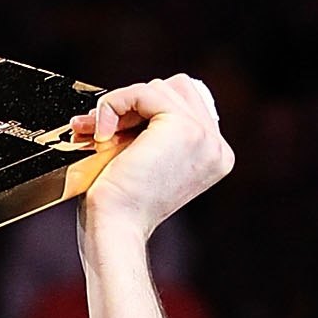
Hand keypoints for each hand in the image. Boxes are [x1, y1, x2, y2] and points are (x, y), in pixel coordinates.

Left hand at [72, 74, 233, 238]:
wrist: (115, 229)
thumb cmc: (120, 206)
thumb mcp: (146, 161)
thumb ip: (153, 132)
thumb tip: (128, 100)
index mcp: (214, 157)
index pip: (185, 106)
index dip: (146, 112)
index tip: (114, 133)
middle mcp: (216, 147)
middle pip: (176, 89)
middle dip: (135, 104)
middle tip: (104, 131)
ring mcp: (205, 136)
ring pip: (159, 88)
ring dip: (122, 106)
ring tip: (103, 135)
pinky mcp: (184, 128)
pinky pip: (143, 92)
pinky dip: (114, 105)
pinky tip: (102, 133)